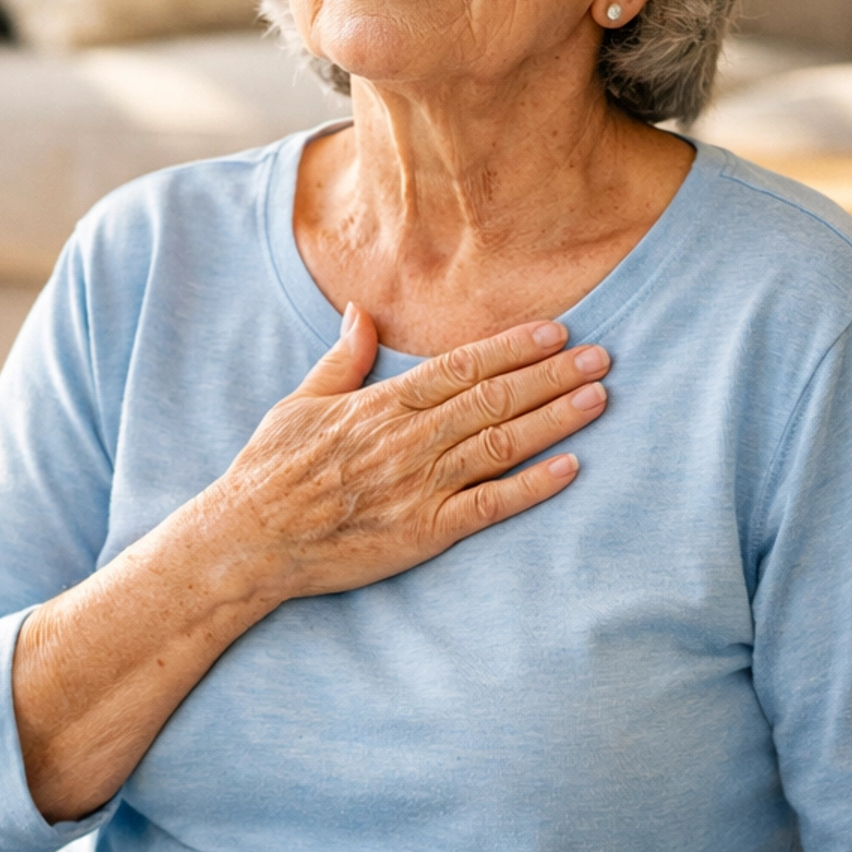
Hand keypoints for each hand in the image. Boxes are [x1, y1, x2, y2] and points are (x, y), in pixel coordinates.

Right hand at [14, 305, 608, 820]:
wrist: (250, 540)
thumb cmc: (270, 471)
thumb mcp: (300, 402)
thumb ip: (343, 358)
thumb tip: (363, 311)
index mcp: (381, 405)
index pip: (461, 367)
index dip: (513, 348)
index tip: (556, 332)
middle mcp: (408, 441)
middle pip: (493, 400)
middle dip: (552, 376)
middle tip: (602, 356)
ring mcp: (419, 488)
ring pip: (500, 445)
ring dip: (554, 420)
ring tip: (599, 398)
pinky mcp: (424, 534)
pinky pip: (489, 507)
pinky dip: (532, 486)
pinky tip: (570, 467)